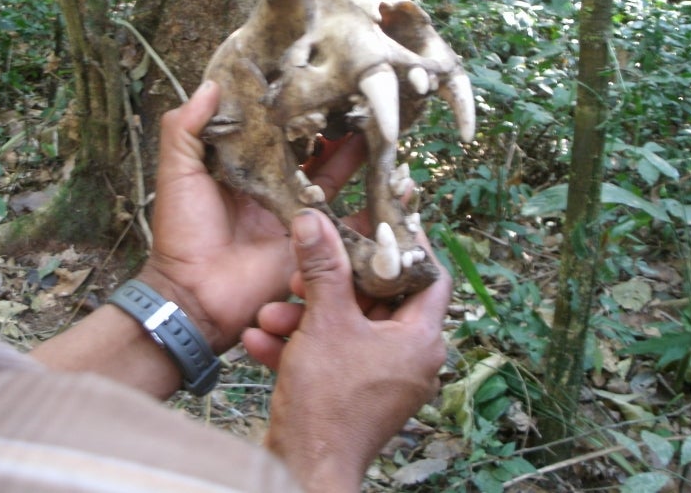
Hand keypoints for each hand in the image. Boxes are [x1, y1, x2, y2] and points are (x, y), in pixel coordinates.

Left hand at [138, 80, 366, 353]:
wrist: (198, 294)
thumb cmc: (182, 231)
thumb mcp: (176, 173)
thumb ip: (185, 129)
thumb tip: (212, 84)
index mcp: (237, 165)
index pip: (266, 126)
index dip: (283, 103)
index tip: (306, 70)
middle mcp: (269, 182)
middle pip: (304, 145)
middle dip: (325, 121)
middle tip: (352, 90)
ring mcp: (292, 208)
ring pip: (328, 171)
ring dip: (349, 148)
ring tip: (375, 118)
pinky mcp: (311, 234)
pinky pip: (342, 211)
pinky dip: (363, 193)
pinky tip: (384, 166)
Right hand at [242, 209, 450, 492]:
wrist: (304, 471)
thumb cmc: (327, 405)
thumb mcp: (323, 322)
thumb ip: (322, 268)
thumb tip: (315, 221)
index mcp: (419, 339)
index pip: (429, 276)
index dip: (402, 246)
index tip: (370, 225)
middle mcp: (408, 359)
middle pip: (377, 299)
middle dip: (331, 283)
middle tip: (302, 269)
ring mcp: (382, 380)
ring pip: (347, 327)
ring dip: (306, 315)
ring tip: (272, 311)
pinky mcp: (356, 396)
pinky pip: (332, 356)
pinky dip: (302, 345)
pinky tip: (262, 338)